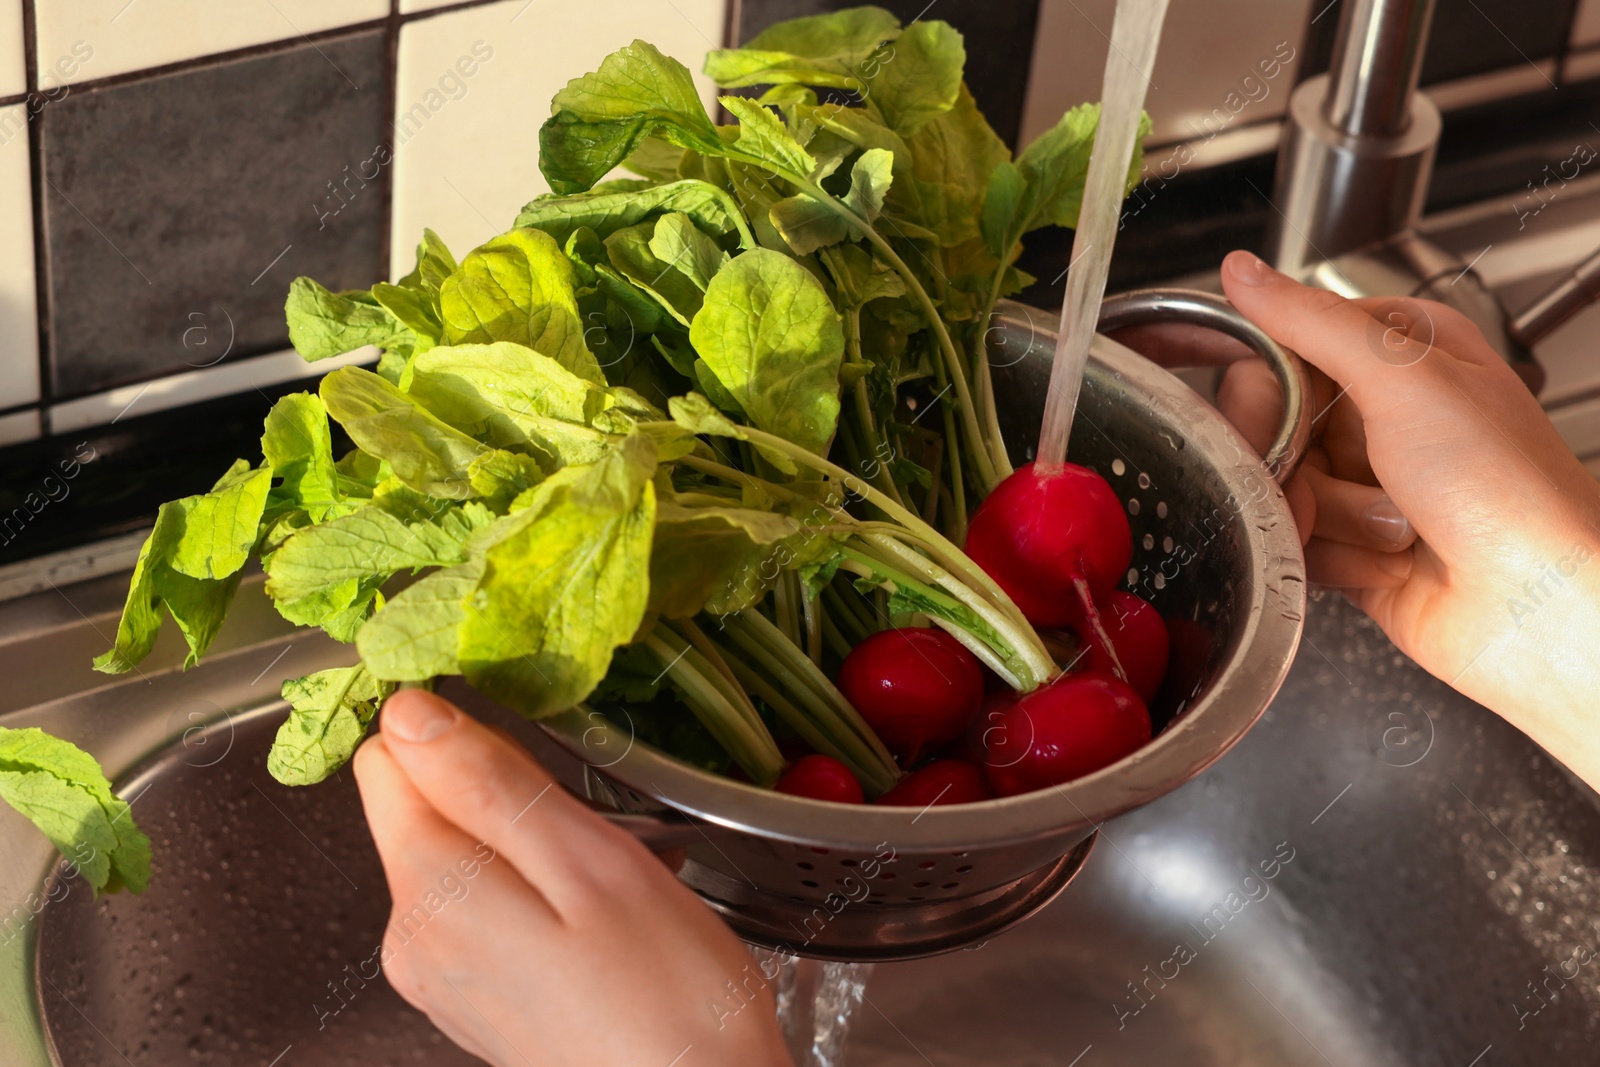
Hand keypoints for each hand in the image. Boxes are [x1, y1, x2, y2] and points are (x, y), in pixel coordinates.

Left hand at [352, 689, 793, 1066]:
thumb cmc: (668, 1003)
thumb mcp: (591, 863)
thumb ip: (490, 784)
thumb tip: (408, 712)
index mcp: (433, 891)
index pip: (388, 756)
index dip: (462, 735)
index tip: (536, 760)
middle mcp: (414, 936)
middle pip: (427, 803)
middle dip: (505, 792)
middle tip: (592, 836)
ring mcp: (440, 973)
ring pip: (463, 850)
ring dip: (532, 841)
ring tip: (608, 883)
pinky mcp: (474, 995)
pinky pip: (486, 903)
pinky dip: (539, 888)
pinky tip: (599, 920)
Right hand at [1196, 251, 1599, 785]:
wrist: (1540, 605)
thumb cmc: (1510, 490)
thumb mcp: (1405, 378)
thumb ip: (1313, 322)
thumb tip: (1244, 273)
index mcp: (1406, 352)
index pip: (1286, 345)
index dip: (1273, 382)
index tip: (1286, 407)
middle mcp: (1388, 414)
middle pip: (1276, 422)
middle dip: (1303, 461)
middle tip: (1355, 471)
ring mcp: (1372, 482)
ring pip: (1285, 488)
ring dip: (1333, 517)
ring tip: (1398, 527)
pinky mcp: (1357, 546)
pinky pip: (1299, 542)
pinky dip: (1335, 560)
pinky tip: (1387, 564)